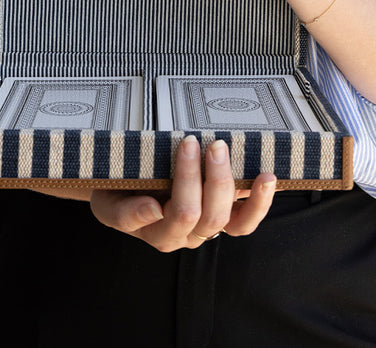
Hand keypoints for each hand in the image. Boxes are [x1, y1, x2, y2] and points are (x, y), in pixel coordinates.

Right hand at [90, 136, 276, 251]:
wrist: (120, 189)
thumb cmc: (114, 192)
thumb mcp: (107, 203)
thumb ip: (126, 213)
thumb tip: (153, 211)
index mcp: (158, 231)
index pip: (181, 213)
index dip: (189, 179)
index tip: (187, 143)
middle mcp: (185, 234)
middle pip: (209, 217)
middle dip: (214, 177)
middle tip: (211, 142)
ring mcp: (207, 225)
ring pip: (232, 223)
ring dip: (238, 188)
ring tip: (243, 161)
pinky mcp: (223, 214)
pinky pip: (245, 220)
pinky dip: (259, 202)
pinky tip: (268, 178)